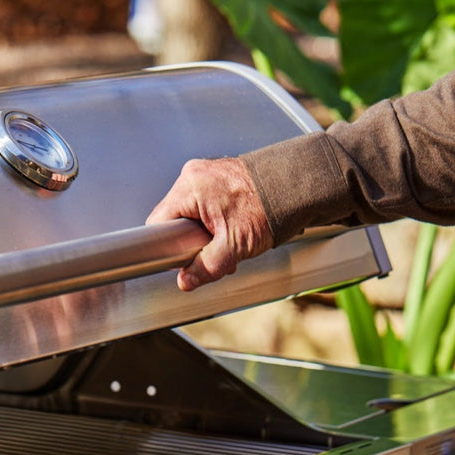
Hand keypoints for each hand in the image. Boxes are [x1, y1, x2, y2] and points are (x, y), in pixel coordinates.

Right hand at [146, 157, 273, 290]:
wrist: (296, 187)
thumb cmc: (269, 207)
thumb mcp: (234, 245)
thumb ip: (206, 266)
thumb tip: (186, 281)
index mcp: (190, 187)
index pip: (158, 222)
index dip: (169, 245)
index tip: (184, 257)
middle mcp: (194, 175)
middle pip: (175, 218)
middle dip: (192, 240)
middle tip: (215, 248)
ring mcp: (206, 173)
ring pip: (191, 213)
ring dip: (205, 231)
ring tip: (228, 237)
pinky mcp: (218, 176)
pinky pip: (204, 203)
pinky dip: (215, 219)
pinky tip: (231, 226)